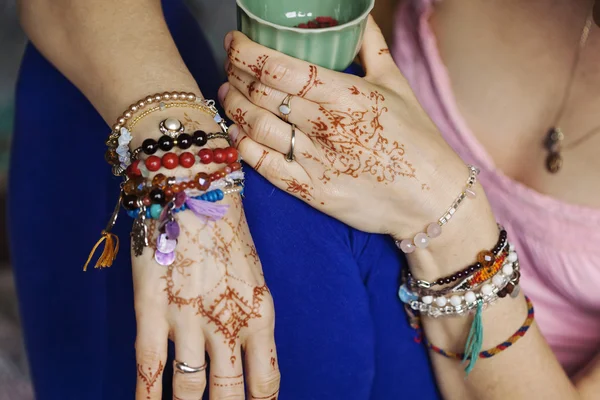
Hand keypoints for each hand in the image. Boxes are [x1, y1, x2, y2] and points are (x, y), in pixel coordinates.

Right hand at [130, 112, 279, 399]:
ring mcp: (190, 319)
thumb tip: (244, 352)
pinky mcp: (153, 308)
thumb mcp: (252, 270)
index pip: (266, 382)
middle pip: (230, 395)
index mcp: (261, 313)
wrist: (192, 182)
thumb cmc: (225, 222)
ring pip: (191, 391)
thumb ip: (249, 311)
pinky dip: (147, 397)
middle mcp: (230, 323)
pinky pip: (148, 368)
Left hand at [219, 16, 467, 238]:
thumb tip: (359, 17)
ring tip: (228, 93)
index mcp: (346, 94)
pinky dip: (243, 146)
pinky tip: (237, 133)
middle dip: (236, 74)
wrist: (430, 197)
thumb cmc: (416, 139)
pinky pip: (264, 166)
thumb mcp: (398, 86)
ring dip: (234, 106)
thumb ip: (372, 48)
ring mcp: (316, 161)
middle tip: (230, 67)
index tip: (235, 43)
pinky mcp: (310, 191)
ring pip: (257, 126)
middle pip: (262, 93)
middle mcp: (326, 126)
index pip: (281, 68)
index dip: (248, 52)